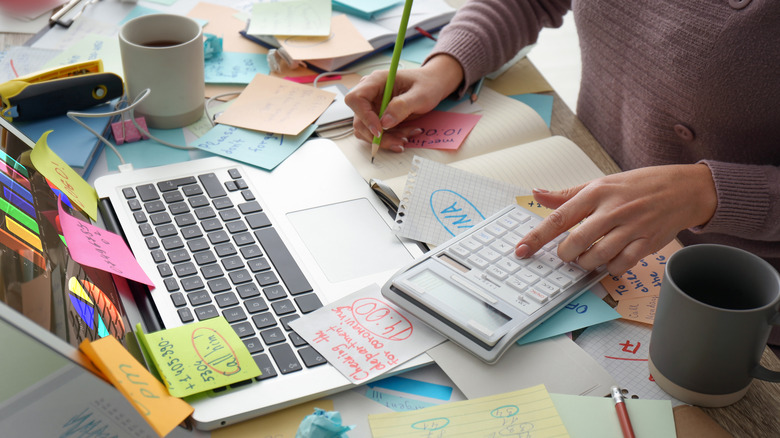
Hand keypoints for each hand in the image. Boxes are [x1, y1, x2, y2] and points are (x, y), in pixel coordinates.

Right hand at [345, 54, 462, 151]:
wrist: (432, 85)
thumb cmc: (427, 84)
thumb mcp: (420, 95)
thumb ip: (402, 106)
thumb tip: (385, 122)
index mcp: (376, 81)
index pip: (355, 99)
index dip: (364, 116)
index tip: (380, 130)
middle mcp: (370, 94)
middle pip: (359, 120)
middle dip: (378, 135)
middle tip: (399, 141)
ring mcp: (372, 106)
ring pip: (367, 130)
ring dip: (385, 139)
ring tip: (405, 138)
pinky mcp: (377, 117)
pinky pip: (376, 134)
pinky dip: (389, 139)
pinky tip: (404, 135)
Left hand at [515, 164, 716, 274]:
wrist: (682, 189)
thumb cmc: (637, 186)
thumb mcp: (600, 183)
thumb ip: (567, 194)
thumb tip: (537, 193)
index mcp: (596, 192)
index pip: (559, 217)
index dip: (537, 236)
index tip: (521, 250)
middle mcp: (612, 209)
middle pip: (576, 242)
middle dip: (566, 254)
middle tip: (567, 254)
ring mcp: (631, 227)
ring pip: (598, 256)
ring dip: (586, 263)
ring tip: (586, 257)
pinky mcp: (647, 242)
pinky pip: (621, 264)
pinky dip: (610, 268)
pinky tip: (609, 260)